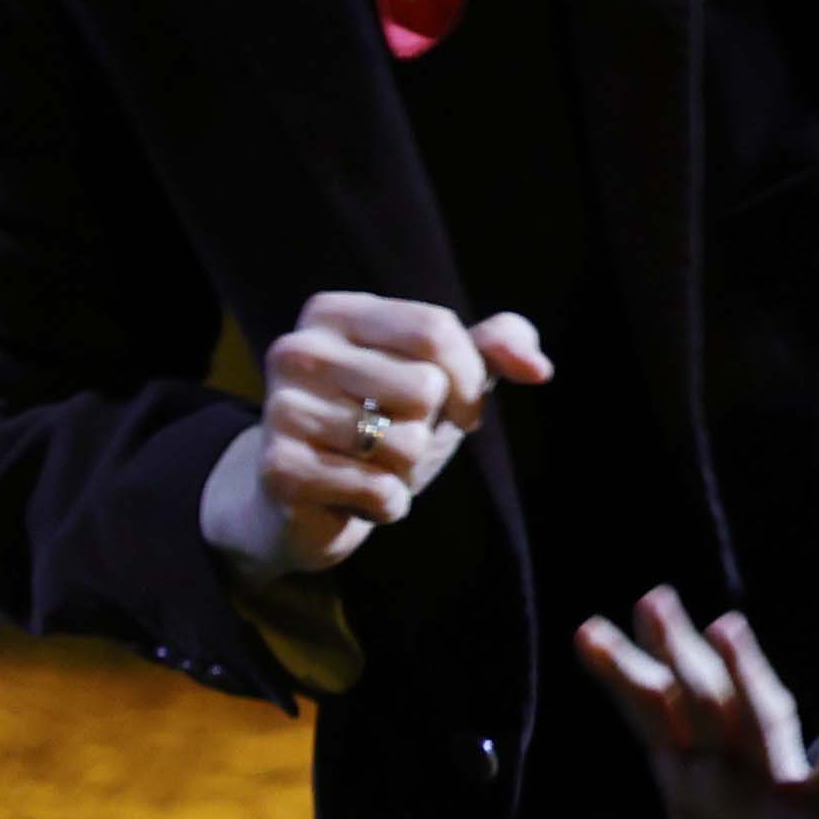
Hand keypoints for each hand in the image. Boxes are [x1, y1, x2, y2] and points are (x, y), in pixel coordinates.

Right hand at [202, 294, 550, 575]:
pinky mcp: (279, 470)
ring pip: (406, 443)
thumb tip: (539, 368)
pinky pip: (381, 491)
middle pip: (425, 386)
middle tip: (396, 437)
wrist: (303, 499)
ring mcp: (281, 410)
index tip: (464, 407)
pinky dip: (387, 505)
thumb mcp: (442, 375)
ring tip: (370, 465)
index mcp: (333, 313)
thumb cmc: (382, 423)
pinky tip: (352, 496)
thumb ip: (496, 347)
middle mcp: (297, 351)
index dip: (471, 379)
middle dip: (431, 427)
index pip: (436, 330)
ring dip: (407, 470)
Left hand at [526, 591, 818, 818]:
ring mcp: (784, 781)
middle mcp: (736, 763)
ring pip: (761, 718)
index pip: (655, 712)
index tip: (586, 632)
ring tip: (725, 626)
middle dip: (676, 653)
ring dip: (746, 675)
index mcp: (696, 771)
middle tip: (652, 600)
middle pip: (702, 699)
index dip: (623, 674)